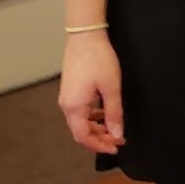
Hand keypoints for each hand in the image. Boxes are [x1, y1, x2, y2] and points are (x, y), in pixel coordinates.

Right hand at [58, 32, 124, 153]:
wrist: (85, 36)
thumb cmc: (98, 59)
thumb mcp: (111, 88)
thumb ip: (114, 113)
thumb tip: (116, 133)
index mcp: (74, 107)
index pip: (83, 137)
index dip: (99, 145)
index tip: (115, 147)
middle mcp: (66, 105)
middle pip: (80, 131)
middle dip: (99, 138)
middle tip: (118, 138)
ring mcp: (67, 97)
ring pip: (80, 121)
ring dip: (96, 127)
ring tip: (114, 126)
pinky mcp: (70, 89)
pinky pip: (80, 110)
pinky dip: (92, 116)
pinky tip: (104, 112)